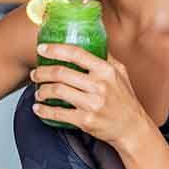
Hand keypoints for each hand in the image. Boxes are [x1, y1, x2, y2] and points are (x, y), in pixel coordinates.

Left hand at [31, 43, 149, 150]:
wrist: (133, 129)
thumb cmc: (124, 99)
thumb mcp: (120, 73)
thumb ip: (105, 57)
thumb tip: (91, 40)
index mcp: (105, 70)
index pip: (76, 54)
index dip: (55, 50)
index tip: (41, 49)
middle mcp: (99, 85)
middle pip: (61, 73)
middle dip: (42, 72)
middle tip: (35, 73)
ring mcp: (93, 103)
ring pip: (58, 91)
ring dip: (42, 90)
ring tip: (38, 91)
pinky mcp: (86, 120)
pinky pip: (59, 114)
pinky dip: (44, 111)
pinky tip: (38, 108)